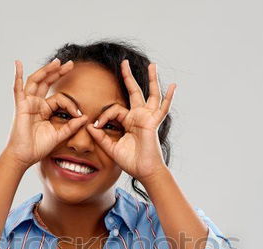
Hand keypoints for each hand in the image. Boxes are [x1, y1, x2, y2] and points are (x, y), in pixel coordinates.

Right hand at [2, 58, 88, 170]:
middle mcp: (35, 104)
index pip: (59, 99)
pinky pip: (18, 89)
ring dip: (46, 70)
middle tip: (70, 64)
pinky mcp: (21, 106)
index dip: (71, 104)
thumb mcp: (59, 135)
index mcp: (44, 110)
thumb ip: (71, 126)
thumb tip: (85, 117)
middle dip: (57, 72)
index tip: (79, 113)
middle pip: (46, 82)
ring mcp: (27, 104)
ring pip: (36, 81)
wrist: (25, 156)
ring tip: (56, 62)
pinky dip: (18, 76)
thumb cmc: (38, 147)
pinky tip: (18, 63)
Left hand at [85, 60, 175, 181]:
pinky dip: (169, 97)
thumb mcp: (111, 148)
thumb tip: (89, 126)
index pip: (114, 109)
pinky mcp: (153, 122)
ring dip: (151, 79)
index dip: (103, 115)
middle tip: (124, 63)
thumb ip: (100, 137)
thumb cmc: (131, 161)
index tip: (96, 125)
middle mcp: (139, 116)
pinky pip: (163, 108)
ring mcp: (148, 118)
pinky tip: (173, 86)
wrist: (143, 171)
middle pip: (134, 92)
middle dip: (128, 77)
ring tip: (152, 65)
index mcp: (128, 121)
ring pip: (151, 94)